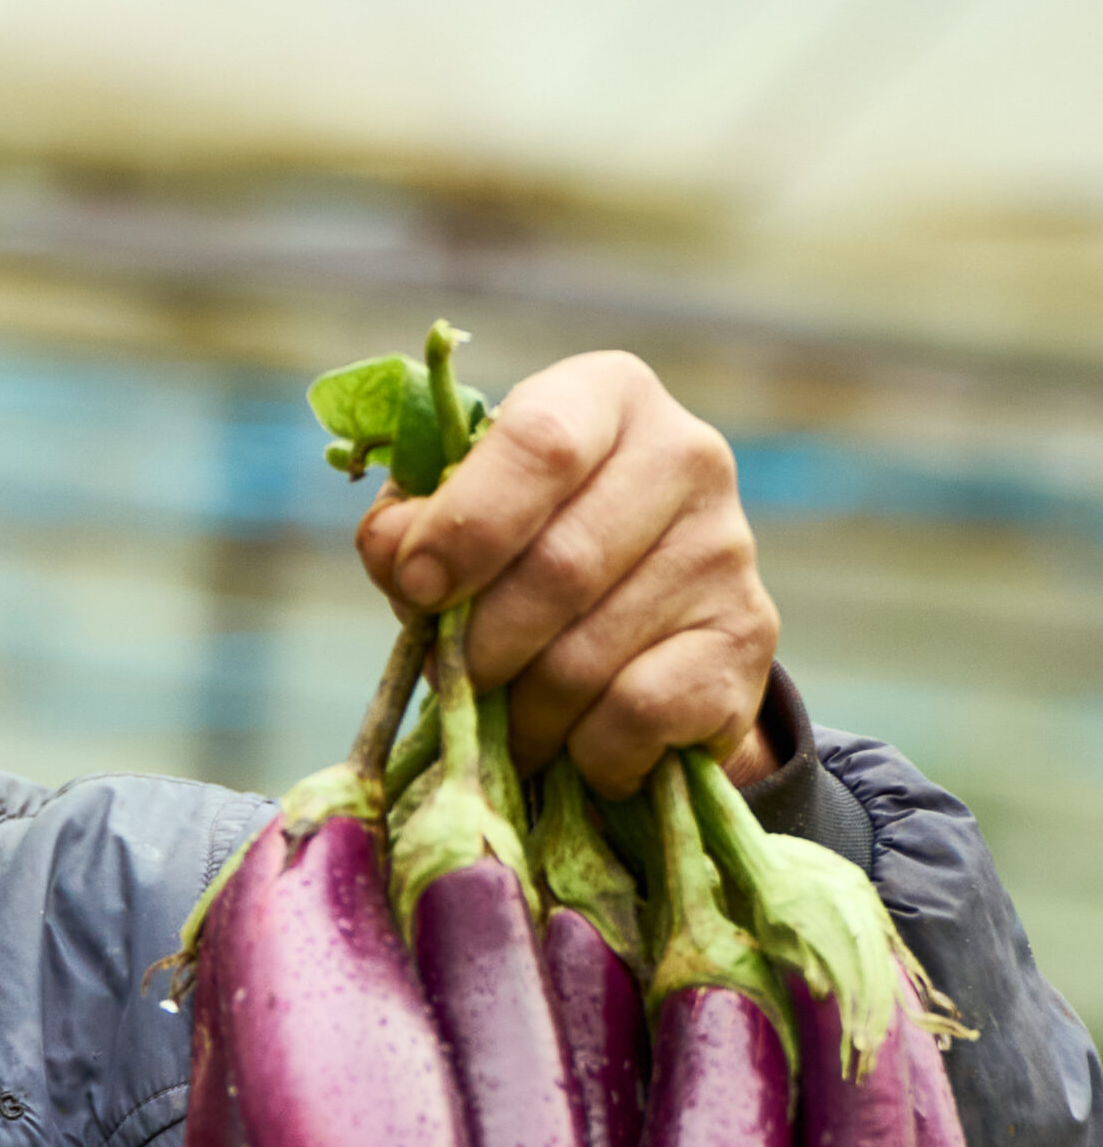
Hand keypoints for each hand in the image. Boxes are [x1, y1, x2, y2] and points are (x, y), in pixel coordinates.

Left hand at [355, 350, 778, 798]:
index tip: (418, 589)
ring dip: (523, 713)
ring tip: (509, 722)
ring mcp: (728, 546)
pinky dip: (586, 749)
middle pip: (559, 567)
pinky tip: (581, 742)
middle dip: (483, 647)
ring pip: (587, 656)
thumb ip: (408, 531)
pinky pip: (637, 713)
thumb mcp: (453, 527)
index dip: (464, 527)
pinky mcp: (748, 637)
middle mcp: (685, 453)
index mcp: (604, 398)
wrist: (640, 638)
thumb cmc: (518, 562)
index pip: (538, 444)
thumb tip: (399, 554)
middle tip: (458, 682)